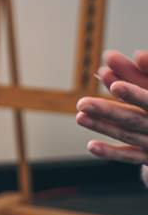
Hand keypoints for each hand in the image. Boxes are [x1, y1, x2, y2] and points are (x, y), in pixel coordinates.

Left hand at [75, 48, 147, 164]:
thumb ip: (135, 73)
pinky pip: (129, 155)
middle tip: (83, 103)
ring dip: (103, 126)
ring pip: (127, 134)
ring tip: (80, 116)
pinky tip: (92, 145)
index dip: (134, 93)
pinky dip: (111, 152)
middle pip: (134, 117)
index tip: (115, 86)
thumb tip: (108, 59)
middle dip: (108, 110)